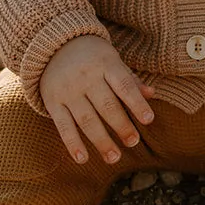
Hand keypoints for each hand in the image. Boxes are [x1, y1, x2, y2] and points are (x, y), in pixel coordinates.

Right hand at [39, 36, 155, 164]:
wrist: (53, 45)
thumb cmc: (92, 57)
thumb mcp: (112, 60)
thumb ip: (130, 80)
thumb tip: (151, 94)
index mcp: (105, 63)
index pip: (124, 85)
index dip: (137, 103)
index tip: (149, 120)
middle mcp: (86, 77)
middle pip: (106, 105)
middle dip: (121, 126)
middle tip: (133, 142)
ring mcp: (68, 90)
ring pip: (86, 120)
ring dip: (101, 141)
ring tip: (114, 157)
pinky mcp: (52, 102)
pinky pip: (63, 125)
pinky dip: (72, 143)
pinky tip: (83, 159)